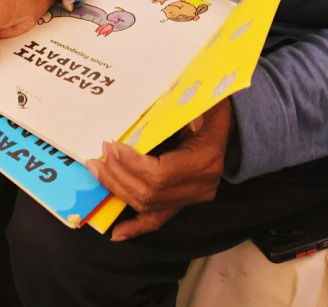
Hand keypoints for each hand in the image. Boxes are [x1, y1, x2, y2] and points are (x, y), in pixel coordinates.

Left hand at [87, 99, 233, 241]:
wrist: (230, 130)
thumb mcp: (204, 102)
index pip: (161, 175)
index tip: (113, 146)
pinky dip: (136, 228)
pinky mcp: (182, 203)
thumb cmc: (212, 111)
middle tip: (99, 155)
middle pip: (150, 193)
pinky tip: (117, 233)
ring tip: (97, 170)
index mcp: (204, 161)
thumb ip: (186, 100)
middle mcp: (199, 186)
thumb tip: (163, 94)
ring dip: (118, 189)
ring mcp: (191, 198)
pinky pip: (157, 220)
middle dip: (119, 174)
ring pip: (148, 206)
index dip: (133, 164)